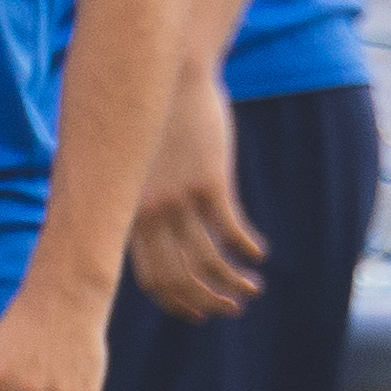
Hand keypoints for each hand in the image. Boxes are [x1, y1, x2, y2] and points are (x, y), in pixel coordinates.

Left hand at [125, 67, 262, 320]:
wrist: (174, 78)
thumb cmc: (160, 123)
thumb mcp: (143, 169)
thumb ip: (148, 202)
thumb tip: (157, 232)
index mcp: (131, 214)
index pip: (150, 278)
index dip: (176, 302)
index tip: (198, 313)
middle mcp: (150, 214)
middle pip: (180, 279)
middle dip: (207, 302)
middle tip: (232, 307)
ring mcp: (178, 200)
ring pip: (209, 261)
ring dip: (234, 283)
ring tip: (251, 288)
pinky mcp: (208, 182)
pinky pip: (231, 230)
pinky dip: (247, 248)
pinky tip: (259, 253)